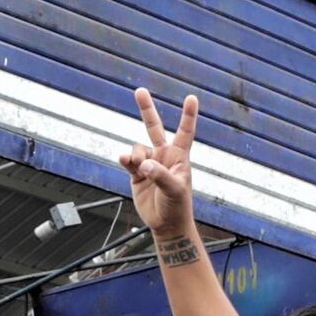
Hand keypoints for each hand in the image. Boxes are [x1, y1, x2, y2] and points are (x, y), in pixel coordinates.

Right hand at [122, 89, 206, 250]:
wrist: (166, 224)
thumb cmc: (177, 206)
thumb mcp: (174, 190)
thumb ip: (159, 175)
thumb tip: (144, 163)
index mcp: (179, 157)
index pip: (185, 131)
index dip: (188, 115)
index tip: (192, 97)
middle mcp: (164, 156)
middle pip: (154, 128)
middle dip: (146, 109)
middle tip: (139, 91)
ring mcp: (149, 164)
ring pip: (137, 148)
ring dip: (135, 155)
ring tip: (138, 168)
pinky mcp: (137, 174)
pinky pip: (128, 160)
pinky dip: (126, 159)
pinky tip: (124, 161)